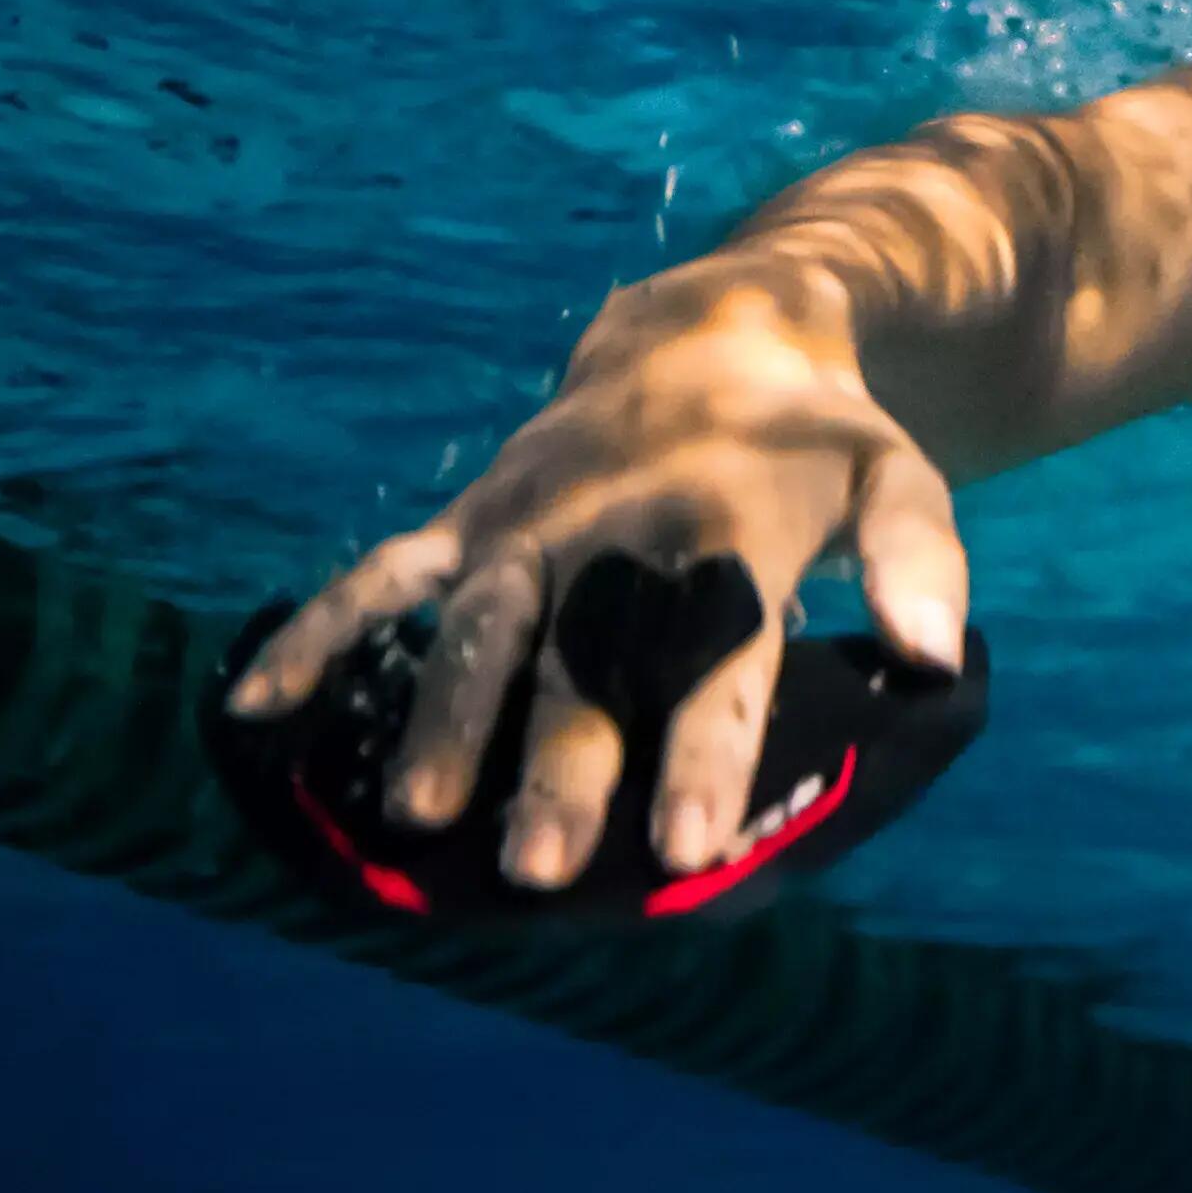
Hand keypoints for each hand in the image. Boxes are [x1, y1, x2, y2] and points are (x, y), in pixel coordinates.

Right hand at [222, 288, 969, 887]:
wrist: (716, 325)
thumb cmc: (816, 442)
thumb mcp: (898, 478)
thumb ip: (919, 561)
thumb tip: (935, 656)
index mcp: (727, 530)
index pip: (719, 657)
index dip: (706, 752)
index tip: (690, 849)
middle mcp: (617, 531)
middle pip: (586, 658)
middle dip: (561, 760)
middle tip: (542, 866)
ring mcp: (530, 524)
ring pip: (478, 626)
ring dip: (446, 716)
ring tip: (420, 815)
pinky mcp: (472, 519)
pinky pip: (381, 576)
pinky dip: (317, 634)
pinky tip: (255, 710)